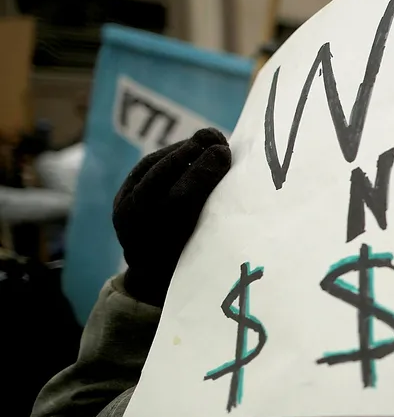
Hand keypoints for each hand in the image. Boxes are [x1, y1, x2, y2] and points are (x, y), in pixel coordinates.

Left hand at [113, 128, 230, 306]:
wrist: (154, 279)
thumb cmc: (194, 266)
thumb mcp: (209, 252)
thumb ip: (220, 223)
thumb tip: (246, 188)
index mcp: (159, 244)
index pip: (178, 198)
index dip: (202, 172)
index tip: (225, 153)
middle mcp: (134, 225)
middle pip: (160, 178)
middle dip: (190, 153)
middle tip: (217, 137)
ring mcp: (123, 208)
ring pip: (150, 169)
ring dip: (180, 150)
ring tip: (206, 139)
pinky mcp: (122, 196)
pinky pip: (145, 168)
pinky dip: (169, 155)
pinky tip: (191, 148)